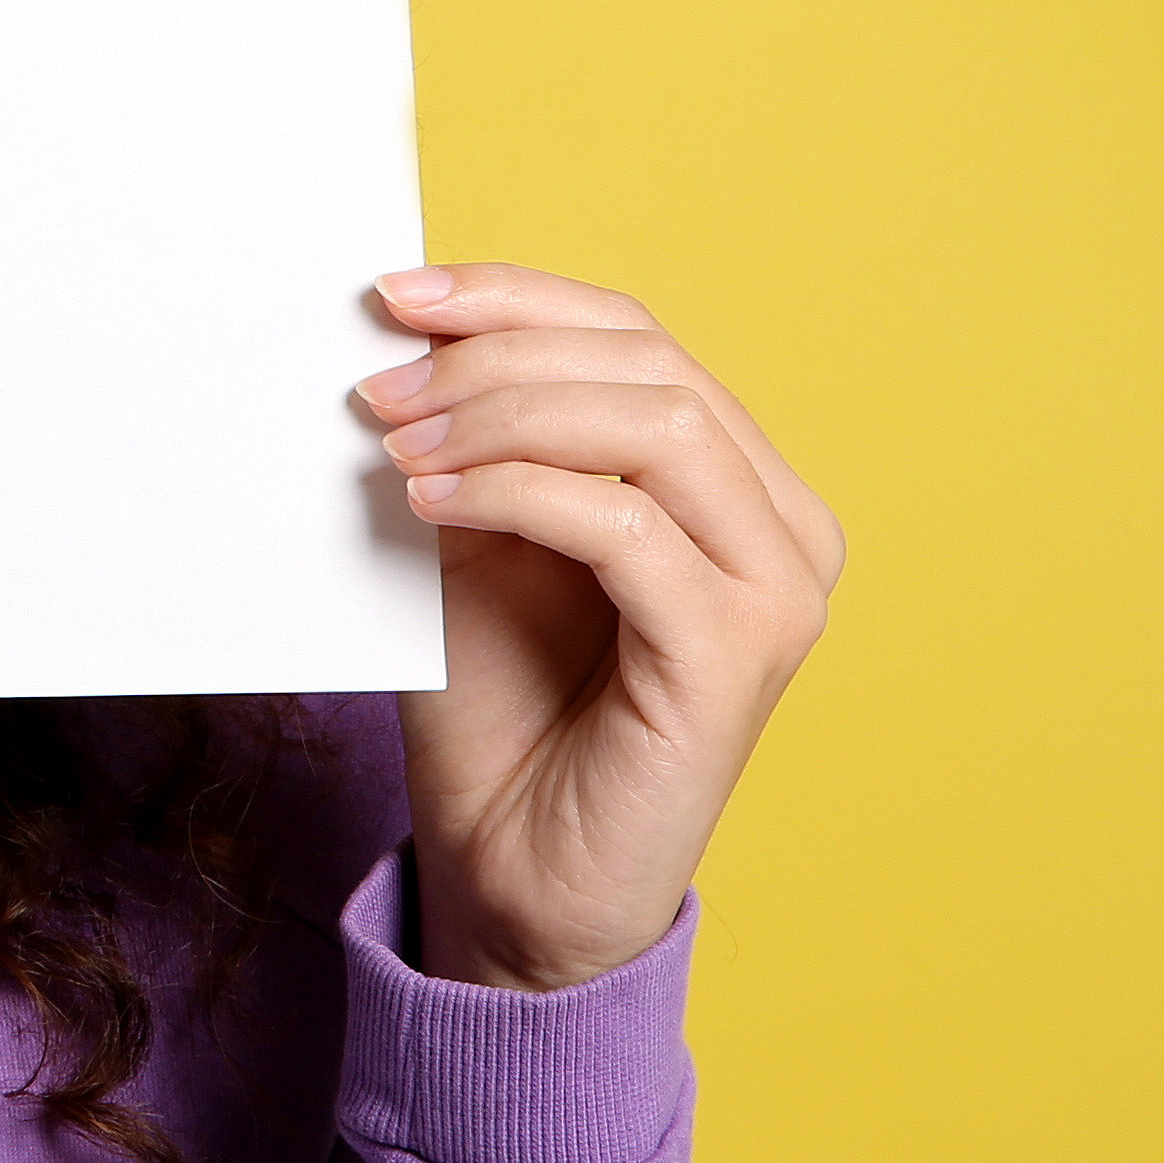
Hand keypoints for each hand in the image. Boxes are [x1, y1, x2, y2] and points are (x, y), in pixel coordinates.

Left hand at [359, 262, 841, 990]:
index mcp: (736, 481)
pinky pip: (625, 527)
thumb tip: (402, 329)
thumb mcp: (479, 534)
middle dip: (497, 353)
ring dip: (503, 414)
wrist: (512, 868)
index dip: (514, 296)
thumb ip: (476, 438)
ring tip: (397, 442)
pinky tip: (431, 503)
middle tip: (379, 385)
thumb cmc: (502, 702)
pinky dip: (515, 493)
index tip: (395, 293)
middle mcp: (783, 525)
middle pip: (648, 363)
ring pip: (654, 426)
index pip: (636, 336)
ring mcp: (777, 591)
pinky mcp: (735, 656)